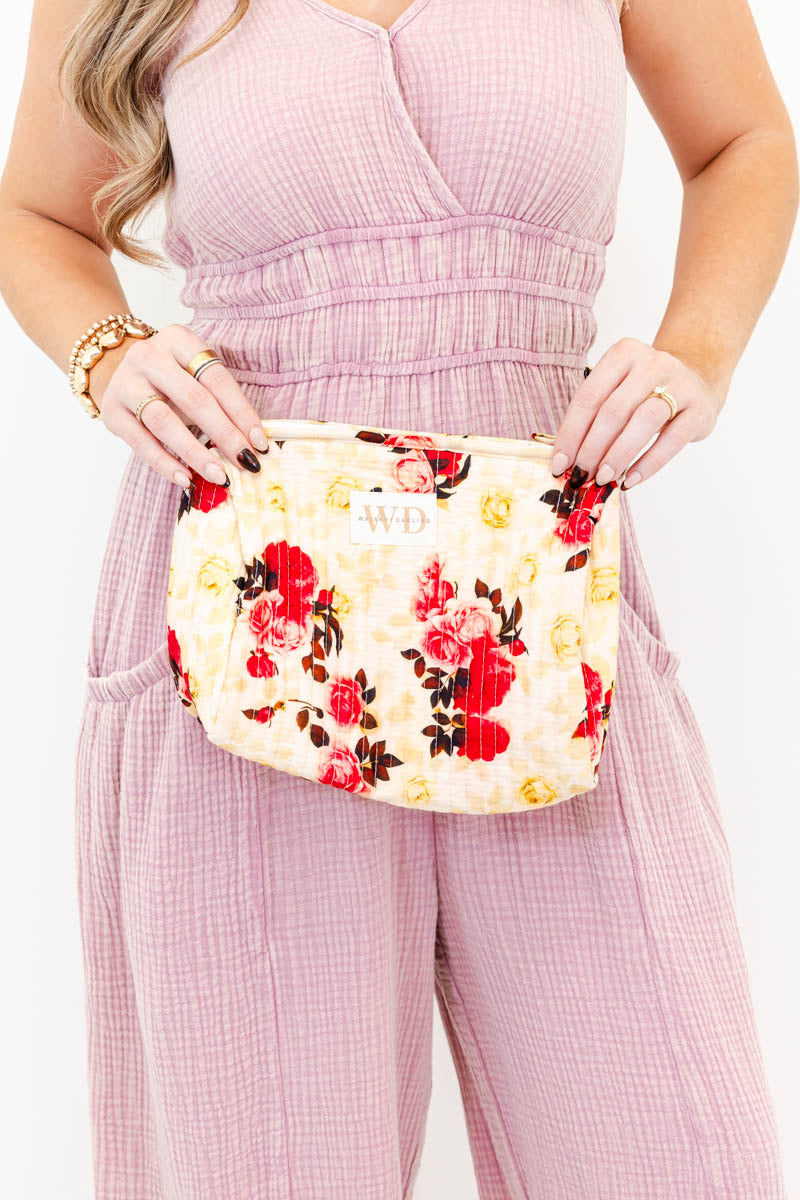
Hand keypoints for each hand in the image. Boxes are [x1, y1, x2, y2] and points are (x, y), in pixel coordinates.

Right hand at [90, 323, 268, 487]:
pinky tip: (186, 478)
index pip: (217, 378)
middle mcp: (149, 356)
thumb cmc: (169, 377)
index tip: (259, 441)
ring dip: (195, 452)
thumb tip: (251, 442)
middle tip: (245, 461)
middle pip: (193, 399)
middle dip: (224, 435)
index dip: (241, 412)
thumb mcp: (194, 374)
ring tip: (218, 475)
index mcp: (179, 340)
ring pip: (164, 422)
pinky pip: (141, 442)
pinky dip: (165, 463)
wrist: (115, 370)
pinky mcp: (113, 412)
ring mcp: (126, 383)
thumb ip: (219, 400)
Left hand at [550, 337, 724, 489]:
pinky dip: (648, 463)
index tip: (559, 463)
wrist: (699, 379)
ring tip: (602, 479)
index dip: (571, 433)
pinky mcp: (700, 410)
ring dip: (617, 455)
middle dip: (591, 449)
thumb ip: (596, 416)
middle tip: (580, 475)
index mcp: (623, 354)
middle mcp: (652, 363)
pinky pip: (672, 440)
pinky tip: (630, 479)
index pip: (589, 397)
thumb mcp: (620, 390)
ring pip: (643, 421)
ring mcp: (680, 384)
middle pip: (613, 410)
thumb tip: (568, 460)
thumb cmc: (647, 391)